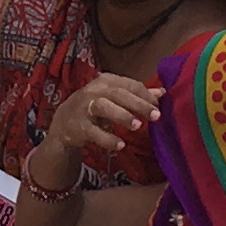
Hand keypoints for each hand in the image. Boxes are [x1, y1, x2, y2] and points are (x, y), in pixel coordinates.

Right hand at [42, 71, 163, 169]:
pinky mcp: (78, 125)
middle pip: (119, 94)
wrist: (64, 122)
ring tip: (138, 126)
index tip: (159, 106)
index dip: (146, 95)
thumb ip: (137, 95)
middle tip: (157, 115)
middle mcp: (94, 90)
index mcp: (106, 81)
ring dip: (122, 116)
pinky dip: (107, 138)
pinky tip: (120, 145)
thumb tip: (161, 93)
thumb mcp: (114, 99)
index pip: (130, 84)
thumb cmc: (95, 107)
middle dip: (139, 104)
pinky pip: (94, 132)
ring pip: (105, 107)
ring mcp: (84, 107)